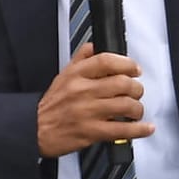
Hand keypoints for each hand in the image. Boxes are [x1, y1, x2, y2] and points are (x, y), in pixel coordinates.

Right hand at [36, 43, 155, 157]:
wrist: (34, 130)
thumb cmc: (51, 105)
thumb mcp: (62, 76)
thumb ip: (80, 60)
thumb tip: (94, 47)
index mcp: (76, 75)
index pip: (106, 61)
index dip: (127, 64)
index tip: (135, 70)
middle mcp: (82, 91)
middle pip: (122, 83)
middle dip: (136, 88)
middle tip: (136, 92)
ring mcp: (87, 112)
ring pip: (126, 105)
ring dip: (137, 109)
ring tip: (136, 111)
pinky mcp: (92, 132)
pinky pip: (122, 130)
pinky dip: (139, 130)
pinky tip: (145, 128)